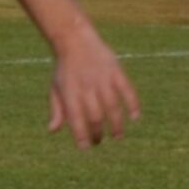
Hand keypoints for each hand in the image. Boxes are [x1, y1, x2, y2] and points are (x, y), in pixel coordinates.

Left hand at [48, 27, 139, 147]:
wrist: (75, 40)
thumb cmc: (65, 69)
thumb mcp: (56, 88)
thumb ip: (57, 109)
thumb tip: (52, 131)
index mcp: (70, 93)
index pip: (76, 120)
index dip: (82, 135)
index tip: (86, 147)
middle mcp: (87, 88)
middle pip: (96, 117)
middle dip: (98, 133)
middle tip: (100, 141)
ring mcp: (102, 79)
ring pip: (112, 107)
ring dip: (117, 124)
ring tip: (117, 136)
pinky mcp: (116, 71)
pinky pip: (127, 90)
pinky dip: (133, 104)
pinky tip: (135, 117)